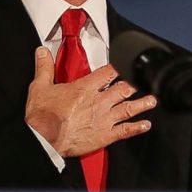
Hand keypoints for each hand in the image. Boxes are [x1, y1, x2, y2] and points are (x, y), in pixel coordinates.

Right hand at [24, 47, 156, 157]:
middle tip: (143, 81)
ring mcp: (104, 119)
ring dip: (143, 103)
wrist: (44, 139)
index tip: (125, 63)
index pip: (108, 72)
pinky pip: (126, 131)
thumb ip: (44, 68)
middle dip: (135, 84)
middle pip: (123, 89)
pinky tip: (146, 125)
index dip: (119, 67)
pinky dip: (137, 128)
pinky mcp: (105, 135)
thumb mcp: (39, 87)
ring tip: (152, 100)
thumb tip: (42, 52)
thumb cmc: (42, 117)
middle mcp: (98, 102)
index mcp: (84, 88)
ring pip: (129, 108)